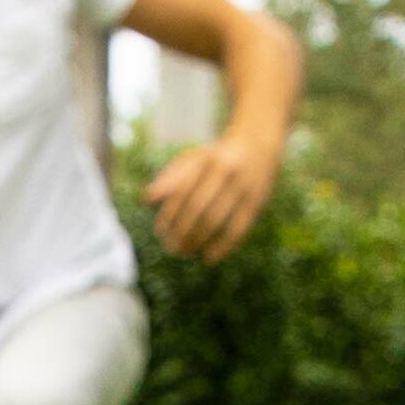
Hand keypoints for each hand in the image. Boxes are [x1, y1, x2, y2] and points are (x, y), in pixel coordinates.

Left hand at [144, 133, 278, 263]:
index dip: (169, 216)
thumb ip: (170, 178)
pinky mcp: (256, 203)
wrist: (258, 145)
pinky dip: (222, 247)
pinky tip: (209, 258)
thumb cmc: (215, 158)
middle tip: (172, 249)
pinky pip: (237, 230)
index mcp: (206, 160)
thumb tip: (147, 200)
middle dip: (182, 232)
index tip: (161, 233)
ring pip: (216, 221)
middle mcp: (226, 171)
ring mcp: (243, 187)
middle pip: (198, 208)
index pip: (182, 192)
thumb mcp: (193, 160)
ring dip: (198, 242)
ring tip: (186, 253)